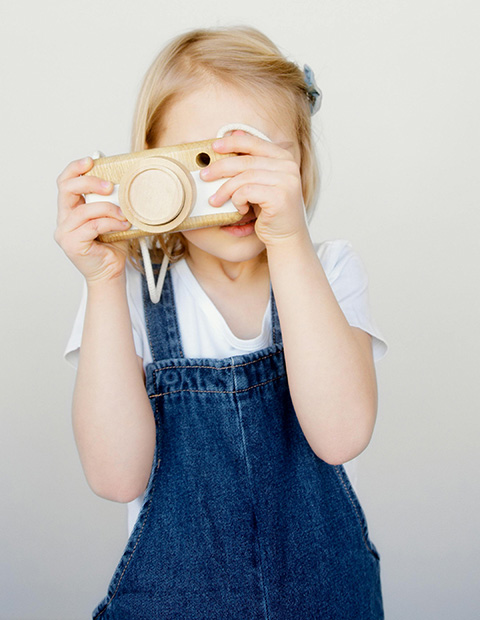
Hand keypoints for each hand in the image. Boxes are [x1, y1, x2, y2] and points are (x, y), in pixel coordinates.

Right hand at [55, 157, 130, 283]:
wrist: (111, 272)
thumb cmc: (112, 246)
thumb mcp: (112, 217)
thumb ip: (112, 201)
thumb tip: (126, 181)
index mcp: (71, 209)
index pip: (65, 182)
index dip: (75, 169)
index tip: (91, 161)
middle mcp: (64, 219)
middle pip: (67, 189)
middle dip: (90, 182)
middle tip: (110, 186)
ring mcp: (65, 232)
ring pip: (84, 210)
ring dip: (108, 209)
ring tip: (124, 215)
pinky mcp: (72, 244)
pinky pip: (92, 225)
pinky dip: (110, 222)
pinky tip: (122, 225)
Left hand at [200, 131, 307, 246]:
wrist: (287, 237)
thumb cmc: (270, 210)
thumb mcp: (260, 182)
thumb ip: (251, 161)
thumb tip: (234, 133)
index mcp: (284, 157)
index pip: (254, 142)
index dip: (231, 143)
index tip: (213, 147)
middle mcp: (288, 166)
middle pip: (245, 160)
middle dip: (220, 167)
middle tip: (204, 176)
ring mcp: (286, 181)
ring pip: (244, 177)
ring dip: (225, 189)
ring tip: (215, 200)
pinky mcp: (280, 197)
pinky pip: (247, 191)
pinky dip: (237, 200)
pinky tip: (240, 209)